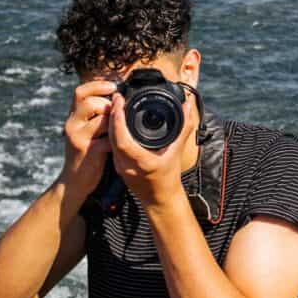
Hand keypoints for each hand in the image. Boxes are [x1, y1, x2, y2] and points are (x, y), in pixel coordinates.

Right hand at [60, 80, 115, 197]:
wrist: (74, 181)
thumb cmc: (86, 153)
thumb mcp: (86, 131)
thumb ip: (95, 116)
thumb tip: (116, 98)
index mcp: (73, 117)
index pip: (80, 92)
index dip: (97, 85)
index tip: (113, 86)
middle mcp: (72, 125)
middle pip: (90, 102)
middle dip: (108, 106)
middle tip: (115, 116)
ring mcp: (79, 138)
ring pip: (101, 119)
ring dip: (114, 122)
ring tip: (116, 131)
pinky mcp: (89, 151)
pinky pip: (109, 138)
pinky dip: (117, 139)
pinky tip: (118, 145)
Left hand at [108, 88, 197, 204]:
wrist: (160, 199)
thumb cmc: (169, 178)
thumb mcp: (177, 151)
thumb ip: (184, 127)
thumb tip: (188, 106)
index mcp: (140, 161)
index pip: (122, 137)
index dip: (118, 118)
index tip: (120, 101)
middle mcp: (126, 164)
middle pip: (112, 136)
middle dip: (113, 115)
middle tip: (117, 98)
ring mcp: (119, 166)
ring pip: (110, 140)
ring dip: (111, 122)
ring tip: (116, 106)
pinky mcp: (117, 166)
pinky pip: (112, 145)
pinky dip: (113, 131)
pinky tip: (117, 121)